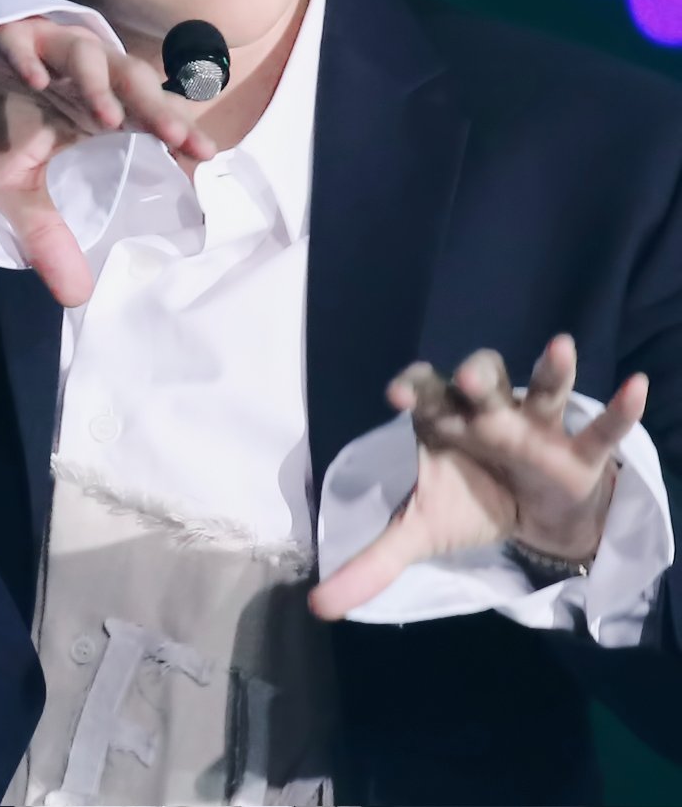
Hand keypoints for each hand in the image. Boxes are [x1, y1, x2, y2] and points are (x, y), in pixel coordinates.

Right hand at [0, 18, 215, 306]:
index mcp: (89, 103)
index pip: (143, 115)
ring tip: (109, 118)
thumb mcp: (12, 189)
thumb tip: (77, 298)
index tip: (205, 156)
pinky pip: (17, 38)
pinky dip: (26, 55)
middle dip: (153, 105)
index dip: (174, 130)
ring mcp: (40, 46)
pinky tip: (31, 74)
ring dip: (99, 82)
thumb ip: (47, 234)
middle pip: (128, 78)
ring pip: (84, 51)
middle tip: (177, 137)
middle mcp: (76, 71)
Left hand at [309, 334, 648, 619]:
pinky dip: (620, 409)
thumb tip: (317, 607)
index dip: (413, 388)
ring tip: (560, 346)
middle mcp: (489, 413)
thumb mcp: (420, 532)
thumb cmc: (469, 502)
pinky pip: (602, 428)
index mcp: (445, 422)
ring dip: (549, 371)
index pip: (424, 394)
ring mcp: (537, 428)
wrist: (531, 516)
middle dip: (476, 376)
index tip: (398, 393)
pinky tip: (637, 385)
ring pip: (543, 390)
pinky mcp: (578, 451)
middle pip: (482, 381)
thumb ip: (373, 562)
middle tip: (466, 377)